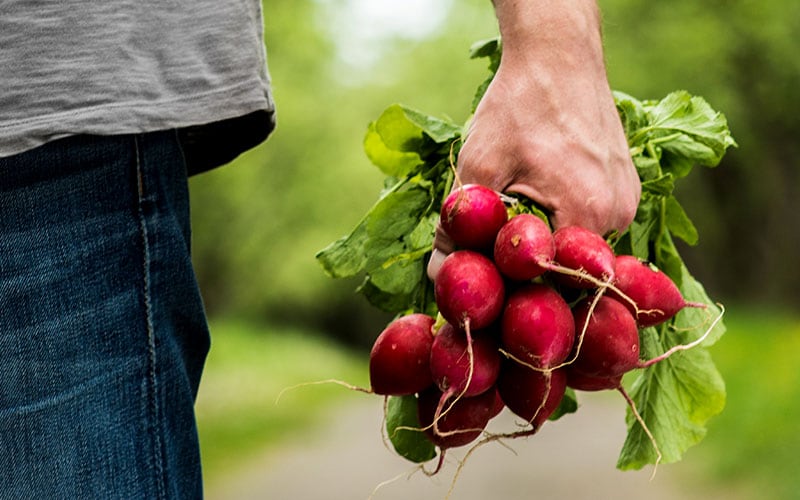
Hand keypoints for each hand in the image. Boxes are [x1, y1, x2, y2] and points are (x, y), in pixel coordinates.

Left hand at [428, 0, 640, 279]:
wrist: (558, 56)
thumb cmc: (519, 104)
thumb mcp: (480, 165)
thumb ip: (458, 225)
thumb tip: (440, 276)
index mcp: (587, 211)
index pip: (551, 281)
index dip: (515, 290)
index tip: (488, 285)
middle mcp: (619, 214)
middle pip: (569, 270)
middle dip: (530, 273)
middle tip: (493, 262)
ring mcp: (627, 202)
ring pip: (580, 249)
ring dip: (547, 249)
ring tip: (512, 233)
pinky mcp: (626, 189)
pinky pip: (592, 226)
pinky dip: (563, 227)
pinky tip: (535, 211)